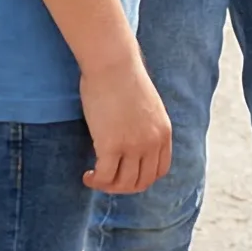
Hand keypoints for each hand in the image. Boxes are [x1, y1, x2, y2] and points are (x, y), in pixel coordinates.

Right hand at [80, 51, 171, 193]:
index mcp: (163, 132)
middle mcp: (152, 141)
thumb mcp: (147, 108)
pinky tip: (88, 174)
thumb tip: (132, 147)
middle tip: (107, 180)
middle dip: (123, 187)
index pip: (159, 170)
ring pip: (123, 184)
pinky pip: (104, 177)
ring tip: (95, 177)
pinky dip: (95, 181)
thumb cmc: (124, 79)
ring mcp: (133, 145)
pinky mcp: (111, 145)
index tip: (125, 175)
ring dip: (107, 186)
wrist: (113, 63)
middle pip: (142, 182)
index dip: (141, 178)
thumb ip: (145, 128)